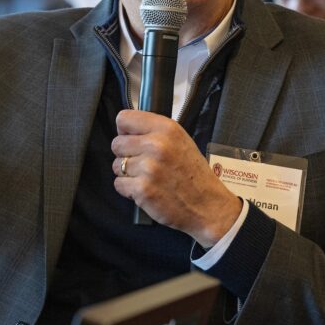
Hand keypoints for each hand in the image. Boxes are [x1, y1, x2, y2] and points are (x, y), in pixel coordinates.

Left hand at [111, 109, 241, 246]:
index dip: (125, 131)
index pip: (124, 119)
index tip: (132, 139)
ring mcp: (148, 168)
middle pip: (117, 144)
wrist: (208, 206)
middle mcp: (156, 145)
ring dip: (128, 174)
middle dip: (126, 155)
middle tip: (143, 164)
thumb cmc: (193, 174)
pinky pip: (119, 184)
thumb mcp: (180, 141)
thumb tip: (126, 131)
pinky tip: (146, 190)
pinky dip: (129, 190)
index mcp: (166, 128)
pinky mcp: (142, 189)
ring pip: (117, 165)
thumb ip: (154, 132)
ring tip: (148, 178)